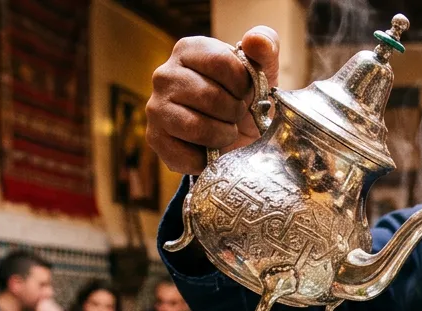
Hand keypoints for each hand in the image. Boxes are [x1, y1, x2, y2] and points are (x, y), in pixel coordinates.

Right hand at [147, 28, 279, 174]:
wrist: (238, 137)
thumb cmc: (246, 98)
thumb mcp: (263, 70)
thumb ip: (265, 46)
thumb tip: (255, 40)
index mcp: (189, 50)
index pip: (221, 63)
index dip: (243, 85)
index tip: (245, 92)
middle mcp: (165, 74)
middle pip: (210, 97)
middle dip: (234, 112)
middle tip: (236, 115)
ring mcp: (155, 107)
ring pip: (196, 127)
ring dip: (222, 135)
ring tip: (225, 131)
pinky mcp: (155, 138)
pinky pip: (185, 155)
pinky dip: (207, 159)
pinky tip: (211, 150)